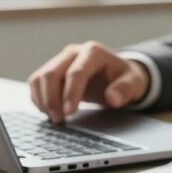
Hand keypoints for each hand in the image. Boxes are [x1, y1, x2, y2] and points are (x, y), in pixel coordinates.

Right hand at [27, 42, 149, 123]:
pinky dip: (38, 99)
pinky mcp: (52, 69)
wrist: (117, 73)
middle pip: (51, 73)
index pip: (76, 72)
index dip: (71, 93)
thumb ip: (125, 90)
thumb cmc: (125, 78)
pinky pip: (36, 83)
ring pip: (40, 78)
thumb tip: (112, 99)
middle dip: (52, 99)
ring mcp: (60, 59)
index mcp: (94, 52)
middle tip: (59, 120)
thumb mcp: (134, 83)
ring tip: (54, 118)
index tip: (70, 113)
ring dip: (42, 100)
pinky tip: (49, 112)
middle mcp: (73, 52)